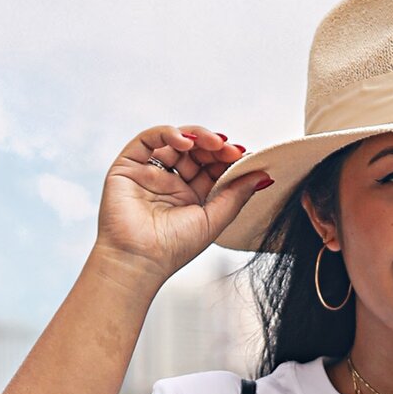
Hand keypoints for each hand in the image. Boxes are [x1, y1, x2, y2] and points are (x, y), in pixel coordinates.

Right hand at [96, 127, 273, 281]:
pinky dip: (168, 133)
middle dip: (215, 146)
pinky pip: (149, 139)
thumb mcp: (214, 220)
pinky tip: (186, 141)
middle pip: (195, 151)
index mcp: (190, 195)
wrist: (139, 260)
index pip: (211, 166)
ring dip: (197, 136)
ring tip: (214, 143)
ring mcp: (149, 172)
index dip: (227, 158)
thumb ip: (236, 195)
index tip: (244, 156)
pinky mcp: (128, 165)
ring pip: (175, 140)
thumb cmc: (173, 248)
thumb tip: (263, 175)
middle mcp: (170, 181)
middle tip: (230, 149)